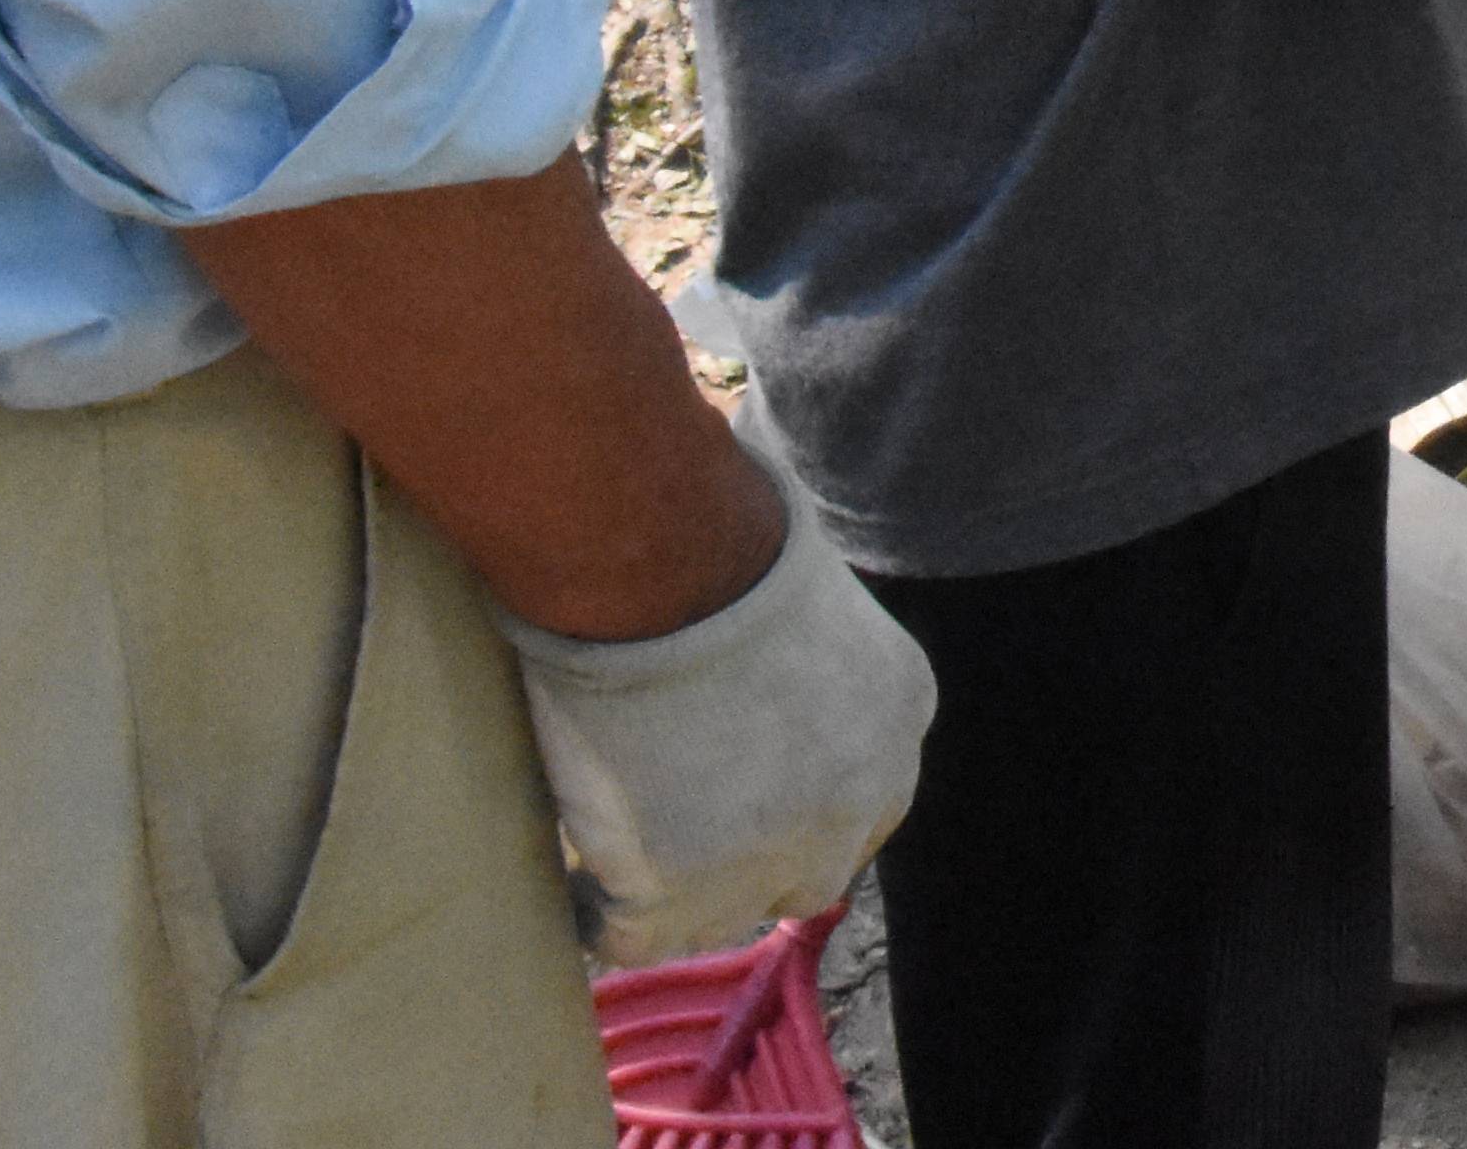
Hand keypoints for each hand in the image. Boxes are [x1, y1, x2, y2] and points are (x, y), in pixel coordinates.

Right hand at [499, 440, 938, 966]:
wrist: (661, 564)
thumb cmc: (718, 528)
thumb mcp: (807, 572)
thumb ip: (802, 618)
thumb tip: (757, 554)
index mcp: (897, 712)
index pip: (864, 803)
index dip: (793, 806)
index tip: (732, 793)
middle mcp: (859, 797)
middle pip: (808, 877)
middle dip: (744, 866)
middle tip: (670, 834)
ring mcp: (773, 854)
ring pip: (721, 917)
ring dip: (670, 895)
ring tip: (611, 846)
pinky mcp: (679, 893)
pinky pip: (628, 938)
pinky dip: (593, 914)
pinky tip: (568, 873)